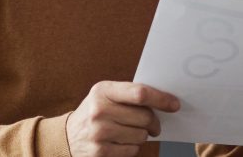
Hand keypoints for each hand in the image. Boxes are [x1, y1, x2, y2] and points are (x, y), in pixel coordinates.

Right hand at [65, 81, 179, 156]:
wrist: (68, 136)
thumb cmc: (95, 112)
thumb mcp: (105, 95)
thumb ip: (129, 95)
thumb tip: (164, 101)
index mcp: (103, 91)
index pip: (140, 93)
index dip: (161, 99)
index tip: (174, 104)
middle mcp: (99, 111)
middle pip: (145, 117)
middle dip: (154, 122)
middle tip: (153, 124)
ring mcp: (99, 133)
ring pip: (141, 135)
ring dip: (143, 135)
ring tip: (130, 131)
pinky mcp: (101, 152)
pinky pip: (133, 150)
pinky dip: (133, 147)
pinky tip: (122, 142)